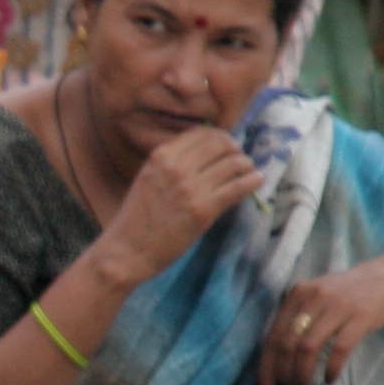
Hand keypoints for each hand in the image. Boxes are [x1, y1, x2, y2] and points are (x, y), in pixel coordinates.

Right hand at [94, 124, 261, 284]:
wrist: (126, 251)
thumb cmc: (137, 218)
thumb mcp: (148, 178)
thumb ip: (173, 163)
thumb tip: (208, 151)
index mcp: (161, 156)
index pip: (203, 133)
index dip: (221, 138)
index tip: (227, 148)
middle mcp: (176, 167)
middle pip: (222, 144)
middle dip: (236, 150)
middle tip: (239, 161)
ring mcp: (190, 189)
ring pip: (234, 163)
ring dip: (246, 166)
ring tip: (248, 173)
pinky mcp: (203, 211)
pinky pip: (238, 187)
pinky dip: (252, 181)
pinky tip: (256, 181)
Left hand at [257, 255, 383, 384]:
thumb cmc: (352, 294)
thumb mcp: (319, 299)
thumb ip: (299, 321)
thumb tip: (278, 363)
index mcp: (297, 294)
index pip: (272, 336)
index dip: (266, 367)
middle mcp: (313, 297)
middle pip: (286, 345)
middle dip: (283, 375)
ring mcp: (338, 305)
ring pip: (307, 348)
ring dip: (303, 375)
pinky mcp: (362, 315)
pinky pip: (339, 348)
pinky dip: (331, 369)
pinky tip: (329, 380)